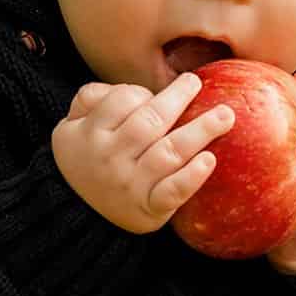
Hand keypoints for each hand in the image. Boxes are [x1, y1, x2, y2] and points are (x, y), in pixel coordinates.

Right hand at [51, 74, 235, 233]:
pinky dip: (191, 177)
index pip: (122, 101)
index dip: (143, 92)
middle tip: (196, 83)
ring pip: (168, 152)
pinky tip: (208, 160)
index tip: (155, 95)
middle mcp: (110, 157)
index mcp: (91, 132)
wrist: (78, 213)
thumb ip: (91, 98)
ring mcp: (131, 184)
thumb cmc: (85, 158)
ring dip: (199, 131)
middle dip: (177, 98)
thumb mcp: (71, 126)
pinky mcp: (149, 208)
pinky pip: (172, 191)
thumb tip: (129, 87)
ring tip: (225, 115)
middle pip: (149, 122)